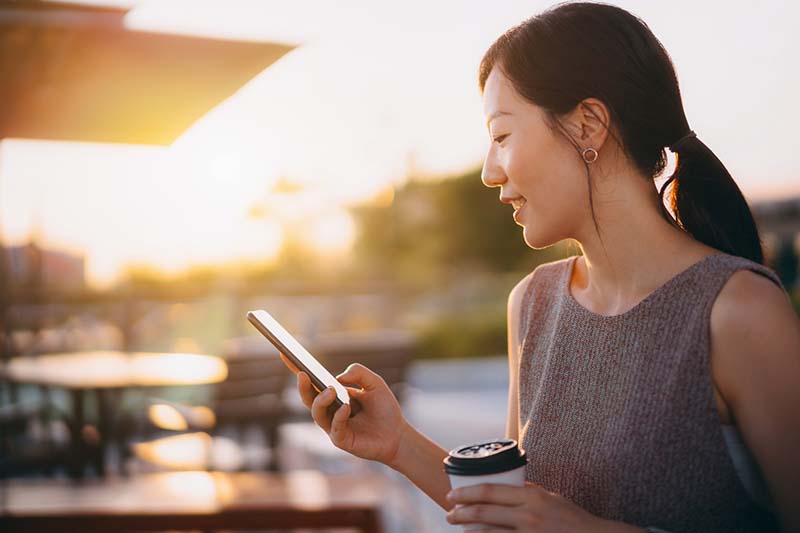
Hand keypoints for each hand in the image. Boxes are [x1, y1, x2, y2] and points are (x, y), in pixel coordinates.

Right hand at [281, 354, 407, 464]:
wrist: (398, 434)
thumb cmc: (384, 408)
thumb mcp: (375, 383)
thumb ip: (359, 373)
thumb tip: (338, 377)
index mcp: (334, 394)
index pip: (312, 381)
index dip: (296, 368)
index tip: (285, 352)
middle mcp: (329, 410)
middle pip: (308, 398)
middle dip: (303, 386)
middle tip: (304, 374)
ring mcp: (333, 425)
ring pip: (317, 413)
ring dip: (321, 400)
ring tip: (331, 390)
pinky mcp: (341, 440)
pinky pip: (334, 428)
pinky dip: (339, 416)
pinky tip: (347, 408)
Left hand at [445, 482, 644, 531]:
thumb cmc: (572, 519)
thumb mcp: (550, 497)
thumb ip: (529, 491)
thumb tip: (508, 484)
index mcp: (532, 497)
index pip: (490, 491)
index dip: (467, 493)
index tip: (452, 495)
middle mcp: (528, 516)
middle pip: (484, 513)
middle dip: (461, 513)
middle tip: (448, 514)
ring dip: (469, 531)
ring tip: (458, 528)